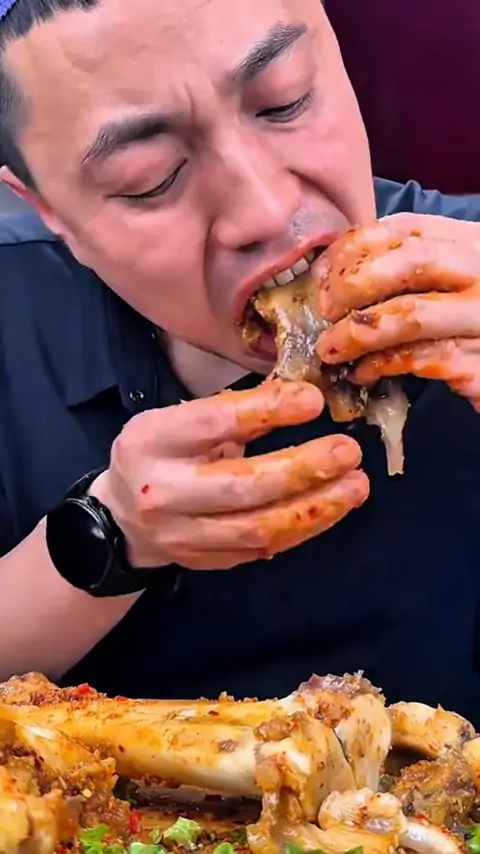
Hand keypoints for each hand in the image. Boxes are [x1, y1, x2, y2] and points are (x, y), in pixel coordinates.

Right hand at [91, 381, 367, 569]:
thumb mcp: (182, 419)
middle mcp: (162, 491)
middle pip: (241, 486)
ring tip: (356, 485)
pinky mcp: (206, 562)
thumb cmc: (163, 453)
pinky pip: (262, 548)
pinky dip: (303, 528)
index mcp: (152, 440)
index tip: (314, 401)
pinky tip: (333, 508)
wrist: (122, 517)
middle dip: (303, 469)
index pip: (214, 424)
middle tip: (349, 451)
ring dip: (315, 507)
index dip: (267, 411)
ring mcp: (183, 535)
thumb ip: (236, 410)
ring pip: (258, 527)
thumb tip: (304, 393)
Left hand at [314, 214, 479, 409]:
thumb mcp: (452, 278)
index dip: (353, 248)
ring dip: (359, 333)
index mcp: (469, 241)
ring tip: (330, 348)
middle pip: (408, 261)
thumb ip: (409, 267)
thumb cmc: (472, 318)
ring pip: (411, 315)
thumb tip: (334, 278)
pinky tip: (362, 372)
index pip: (404, 228)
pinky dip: (382, 365)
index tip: (321, 274)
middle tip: (324, 310)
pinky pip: (421, 359)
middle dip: (353, 284)